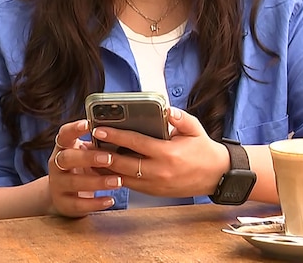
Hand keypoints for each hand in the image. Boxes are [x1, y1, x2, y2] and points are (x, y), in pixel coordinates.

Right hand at [47, 119, 122, 216]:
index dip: (74, 129)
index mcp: (63, 148)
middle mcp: (56, 165)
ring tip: (118, 181)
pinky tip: (110, 200)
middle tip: (109, 158)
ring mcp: (57, 185)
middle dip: (88, 157)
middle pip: (67, 158)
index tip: (88, 124)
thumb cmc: (80, 168)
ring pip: (74, 182)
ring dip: (97, 182)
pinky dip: (95, 203)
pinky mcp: (63, 204)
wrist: (62, 196)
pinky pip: (78, 204)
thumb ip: (96, 145)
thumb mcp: (84, 154)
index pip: (64, 134)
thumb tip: (121, 133)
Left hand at [90, 107, 229, 197]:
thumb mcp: (195, 129)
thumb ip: (180, 118)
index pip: (135, 143)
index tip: (99, 129)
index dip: (115, 135)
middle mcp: (159, 171)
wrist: (216, 176)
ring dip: (105, 169)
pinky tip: (105, 169)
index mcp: (167, 153)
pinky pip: (130, 185)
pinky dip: (115, 177)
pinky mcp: (154, 193)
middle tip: (86, 145)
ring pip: (123, 178)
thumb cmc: (203, 149)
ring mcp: (155, 185)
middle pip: (123, 164)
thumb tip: (166, 109)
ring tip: (89, 158)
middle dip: (102, 154)